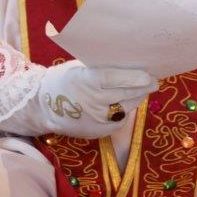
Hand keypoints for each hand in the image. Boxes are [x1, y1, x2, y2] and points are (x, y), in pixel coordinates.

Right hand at [6, 60, 157, 139]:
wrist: (42, 108)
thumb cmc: (63, 81)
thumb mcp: (77, 68)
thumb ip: (100, 68)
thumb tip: (127, 64)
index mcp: (85, 81)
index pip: (114, 79)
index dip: (133, 78)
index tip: (148, 76)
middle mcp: (91, 101)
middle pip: (125, 94)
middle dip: (143, 88)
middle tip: (154, 81)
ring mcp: (95, 119)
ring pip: (126, 108)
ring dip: (136, 98)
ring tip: (143, 90)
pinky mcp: (98, 131)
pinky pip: (119, 121)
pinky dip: (125, 110)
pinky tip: (127, 102)